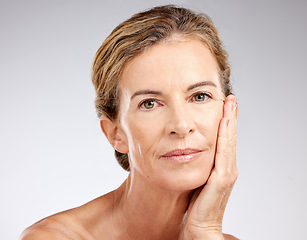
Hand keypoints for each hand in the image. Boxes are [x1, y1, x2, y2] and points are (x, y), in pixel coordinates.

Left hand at [180, 95, 237, 239]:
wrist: (198, 228)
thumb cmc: (196, 205)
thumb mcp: (197, 179)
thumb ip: (198, 165)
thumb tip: (189, 151)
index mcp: (221, 167)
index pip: (224, 140)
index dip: (225, 122)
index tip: (223, 104)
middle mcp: (227, 167)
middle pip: (229, 137)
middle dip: (230, 116)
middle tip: (229, 98)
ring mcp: (226, 173)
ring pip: (228, 142)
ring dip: (229, 122)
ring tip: (229, 104)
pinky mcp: (221, 180)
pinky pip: (224, 154)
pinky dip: (225, 137)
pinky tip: (224, 123)